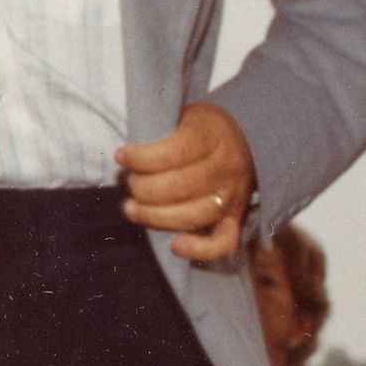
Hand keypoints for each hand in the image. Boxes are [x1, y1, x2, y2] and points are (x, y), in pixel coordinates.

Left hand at [118, 101, 256, 262]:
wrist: (245, 140)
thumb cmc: (201, 129)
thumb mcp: (183, 115)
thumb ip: (159, 133)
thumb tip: (123, 159)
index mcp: (213, 136)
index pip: (175, 151)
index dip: (142, 158)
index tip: (121, 156)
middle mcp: (227, 167)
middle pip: (180, 187)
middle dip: (143, 188)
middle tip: (130, 183)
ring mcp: (233, 196)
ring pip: (193, 216)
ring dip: (154, 216)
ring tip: (132, 208)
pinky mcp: (236, 219)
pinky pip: (223, 243)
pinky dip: (199, 250)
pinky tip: (175, 244)